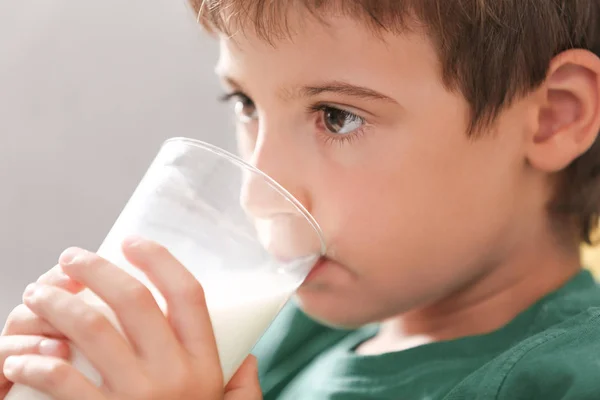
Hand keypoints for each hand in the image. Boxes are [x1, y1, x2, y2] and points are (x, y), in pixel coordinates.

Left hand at [2, 238, 261, 398]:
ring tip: (38, 294)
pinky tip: (21, 354)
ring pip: (93, 329)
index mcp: (206, 365)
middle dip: (98, 269)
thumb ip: (243, 388)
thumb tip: (252, 358)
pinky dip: (36, 361)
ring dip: (58, 304)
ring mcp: (138, 398)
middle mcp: (176, 375)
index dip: (160, 260)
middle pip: (135, 301)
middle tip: (73, 257)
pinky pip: (62, 380)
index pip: (188, 295)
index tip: (133, 241)